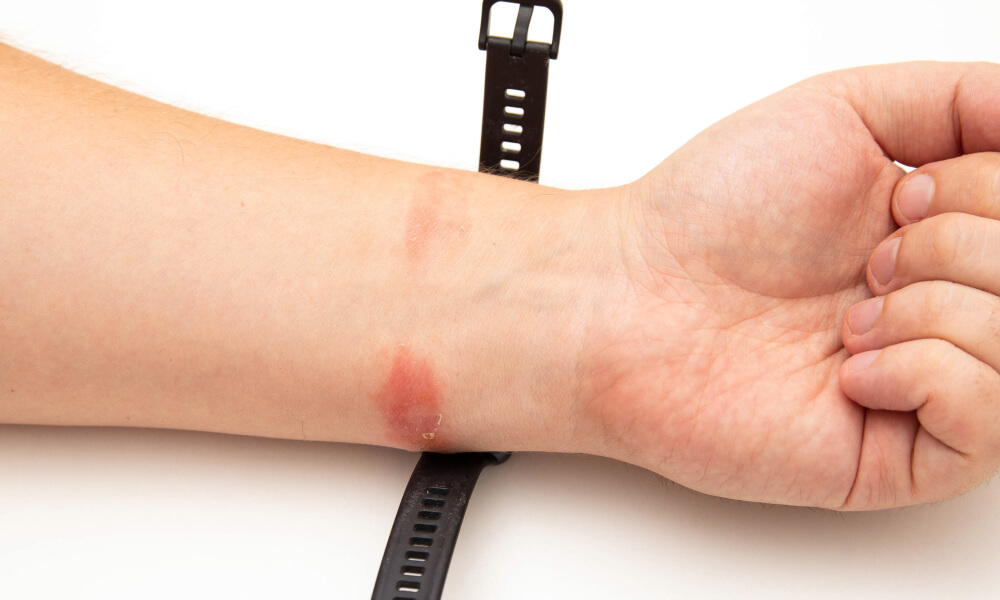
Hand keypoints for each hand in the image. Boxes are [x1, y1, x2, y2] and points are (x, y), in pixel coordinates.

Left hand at [574, 62, 999, 508]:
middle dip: (956, 245)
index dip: (986, 190)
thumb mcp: (845, 110)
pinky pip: (988, 417)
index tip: (901, 193)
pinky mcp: (896, 454)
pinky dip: (927, 371)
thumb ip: (964, 101)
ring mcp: (924, 384)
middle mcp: (940, 308)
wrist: (625, 298)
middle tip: (866, 256)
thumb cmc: (710, 213)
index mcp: (943, 235)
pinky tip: (849, 367)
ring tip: (848, 314)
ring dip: (935, 304)